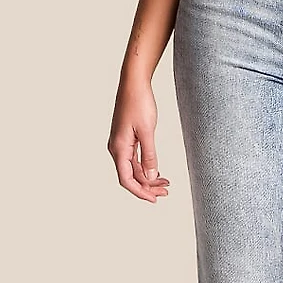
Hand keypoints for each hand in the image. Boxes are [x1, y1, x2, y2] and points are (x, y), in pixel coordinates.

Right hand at [107, 75, 170, 202]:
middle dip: (147, 186)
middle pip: (131, 176)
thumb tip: (150, 176)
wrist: (134, 82)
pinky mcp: (127, 137)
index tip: (155, 199)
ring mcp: (121, 143)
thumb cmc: (139, 103)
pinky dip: (146, 165)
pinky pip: (134, 158)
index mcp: (119, 149)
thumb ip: (149, 154)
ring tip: (165, 183)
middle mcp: (116, 148)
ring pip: (134, 167)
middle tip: (165, 192)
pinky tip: (157, 170)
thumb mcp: (147, 130)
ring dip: (148, 176)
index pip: (127, 180)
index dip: (140, 192)